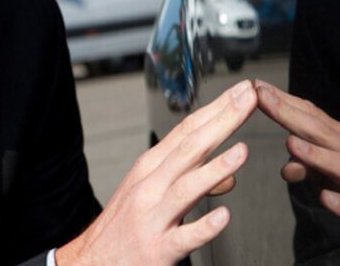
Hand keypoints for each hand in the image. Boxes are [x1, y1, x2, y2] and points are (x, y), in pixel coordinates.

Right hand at [57, 80, 256, 264]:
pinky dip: (204, 226)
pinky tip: (223, 216)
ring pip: (186, 189)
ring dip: (215, 169)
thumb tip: (228, 176)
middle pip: (189, 149)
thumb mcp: (151, 195)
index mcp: (149, 169)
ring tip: (242, 152)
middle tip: (249, 100)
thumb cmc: (123, 226)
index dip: (216, 109)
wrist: (91, 262)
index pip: (186, 132)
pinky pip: (185, 237)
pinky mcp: (158, 250)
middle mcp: (150, 188)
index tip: (241, 91)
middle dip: (222, 122)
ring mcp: (153, 219)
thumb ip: (189, 179)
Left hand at [253, 80, 339, 263]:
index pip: (311, 116)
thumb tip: (285, 165)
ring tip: (290, 144)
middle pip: (320, 132)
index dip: (283, 101)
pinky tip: (325, 199)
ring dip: (315, 155)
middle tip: (261, 97)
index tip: (255, 85)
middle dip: (290, 114)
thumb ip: (308, 167)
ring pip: (339, 166)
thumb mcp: (334, 176)